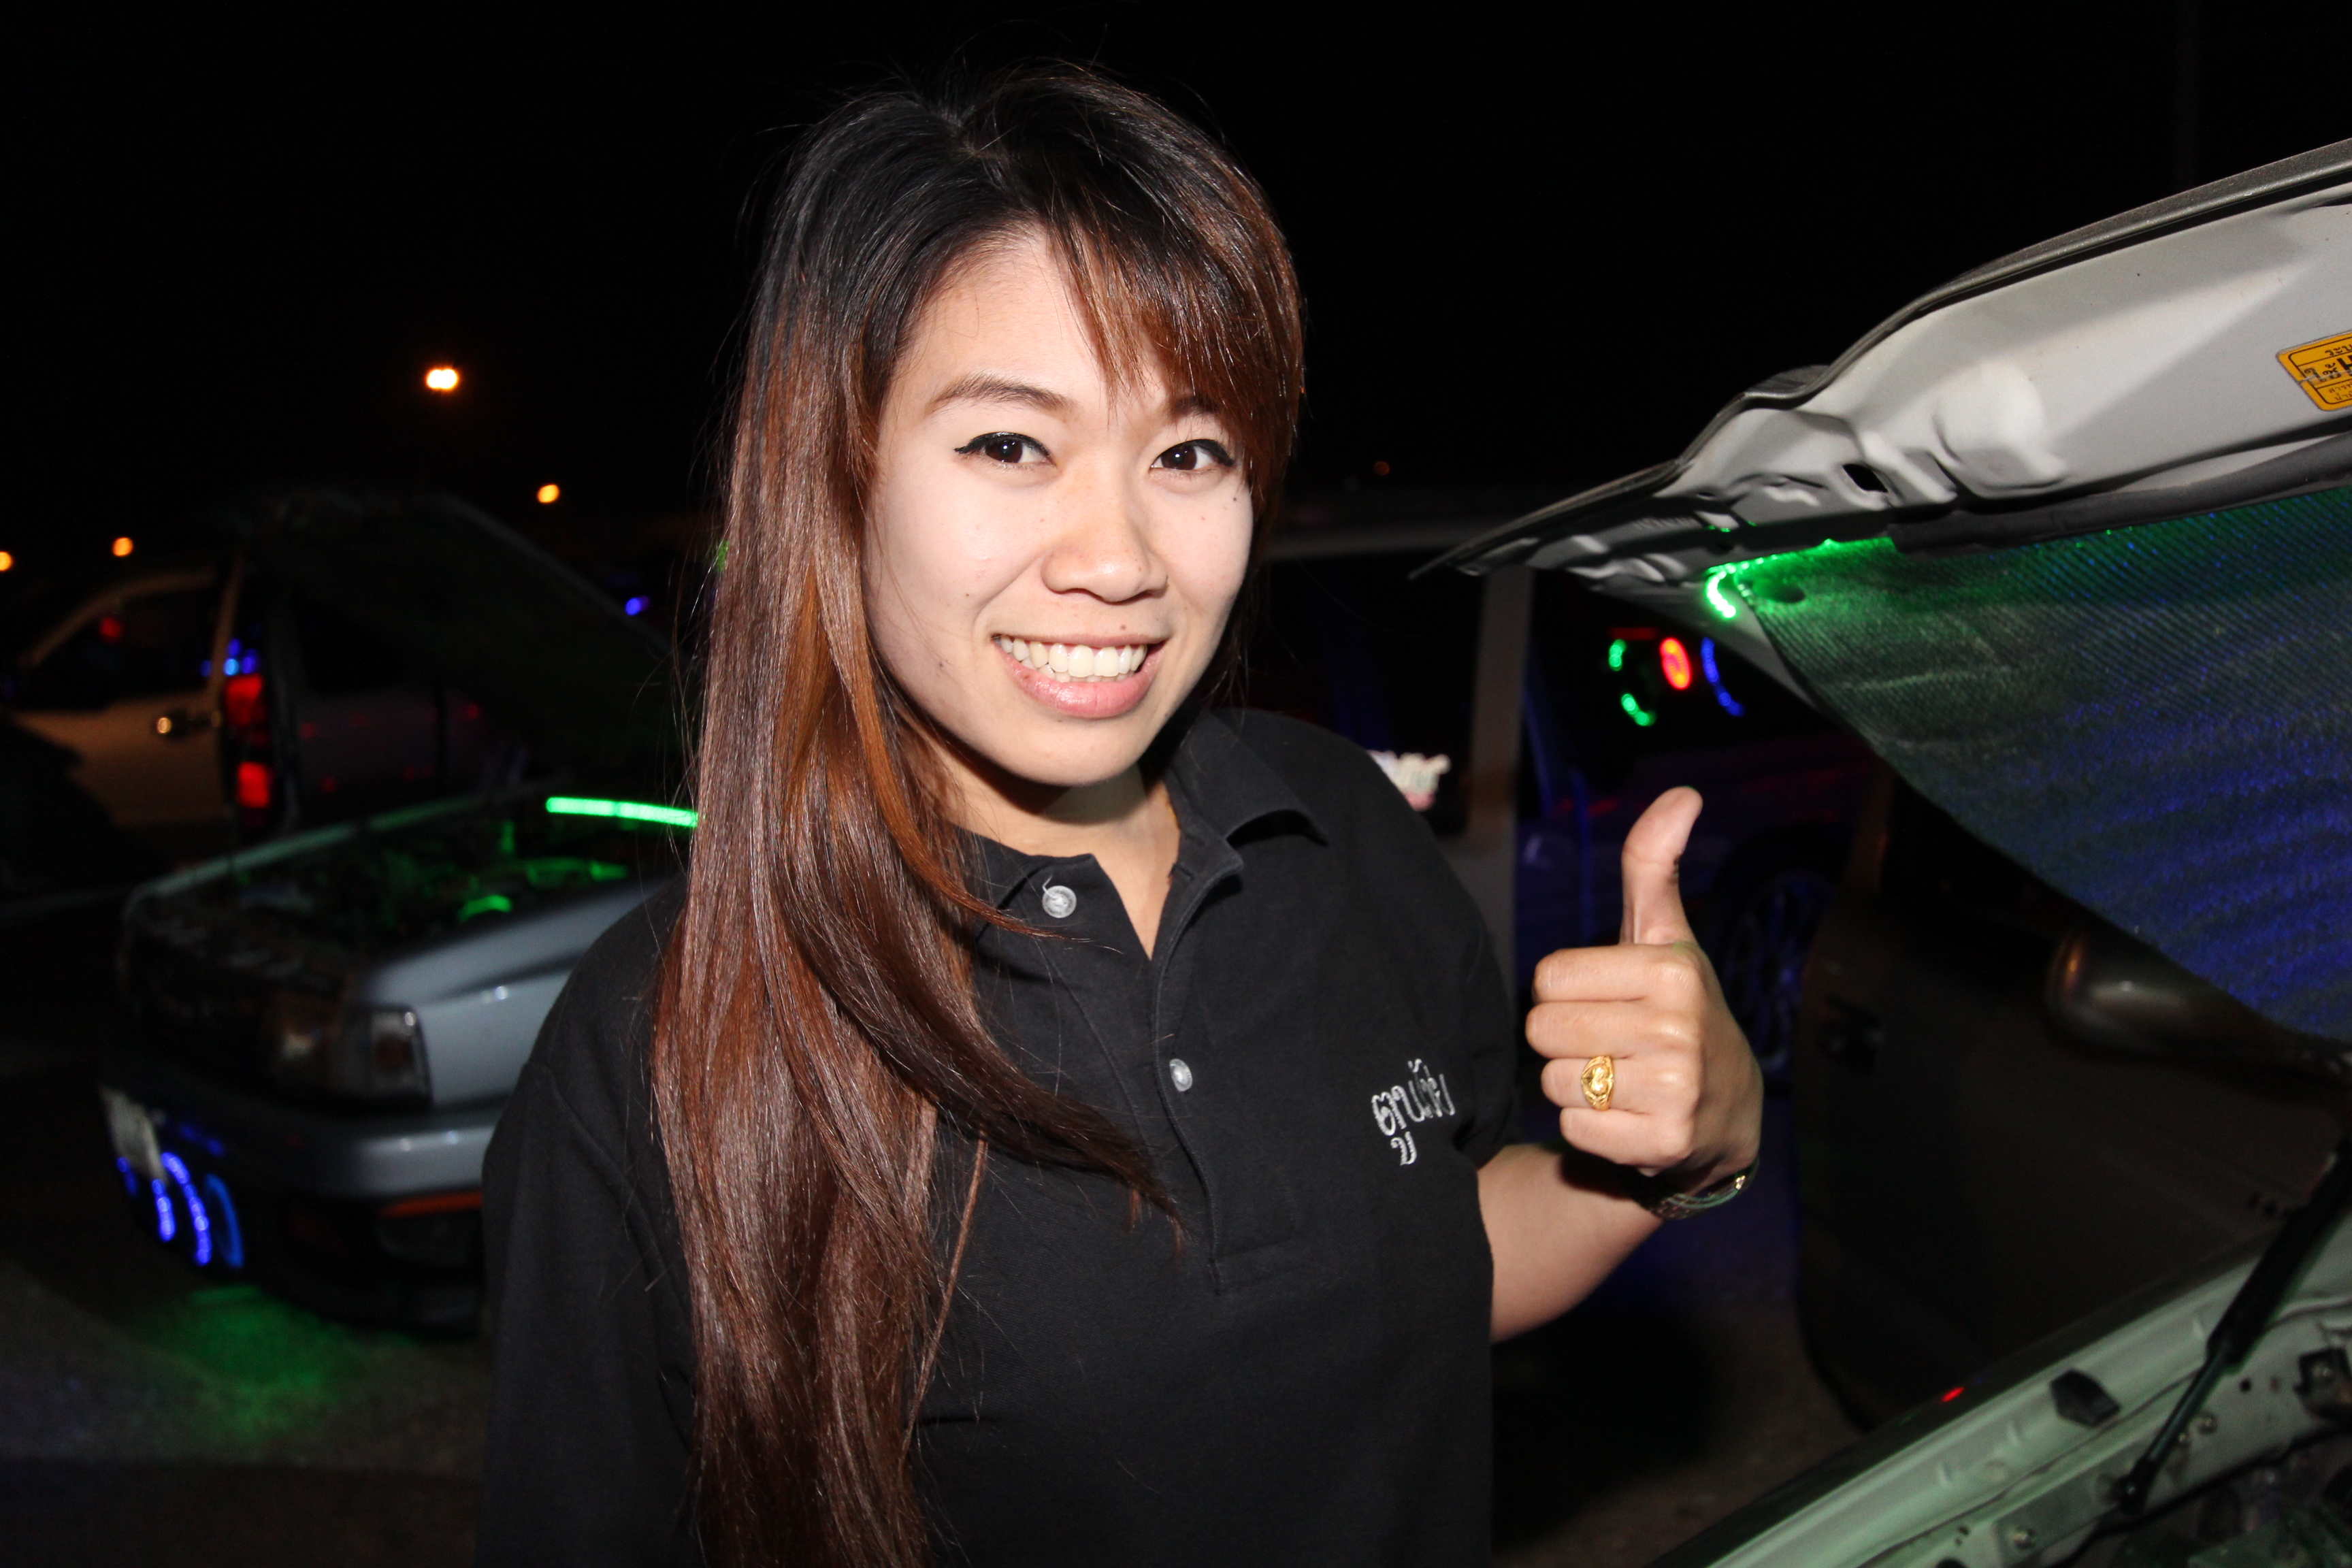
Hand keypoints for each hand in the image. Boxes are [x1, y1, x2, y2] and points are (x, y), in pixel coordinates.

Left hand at [1524, 787, 1762, 1185]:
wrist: (1723, 1115)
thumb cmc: (1676, 1010)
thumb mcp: (1665, 937)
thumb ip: (1652, 865)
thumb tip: (1683, 792)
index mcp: (1671, 969)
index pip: (1547, 979)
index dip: (1568, 993)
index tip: (1612, 1002)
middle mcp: (1678, 1026)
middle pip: (1542, 1029)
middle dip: (1567, 1041)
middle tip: (1616, 1046)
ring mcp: (1675, 1088)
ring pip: (1554, 1081)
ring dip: (1578, 1086)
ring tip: (1625, 1081)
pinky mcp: (1663, 1143)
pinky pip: (1574, 1128)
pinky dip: (1591, 1128)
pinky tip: (1631, 1118)